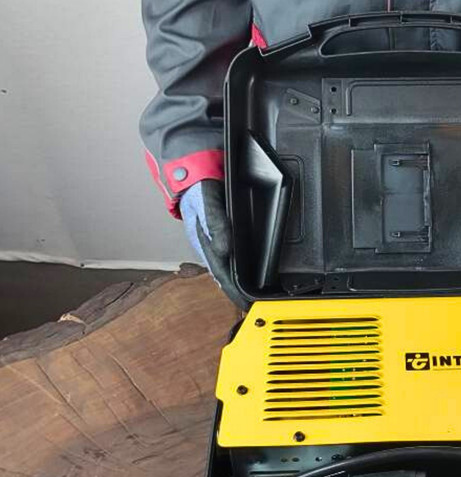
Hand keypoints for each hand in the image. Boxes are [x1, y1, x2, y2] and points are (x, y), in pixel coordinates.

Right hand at [179, 180, 249, 309]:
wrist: (192, 169)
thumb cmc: (198, 186)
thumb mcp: (208, 202)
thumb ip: (217, 224)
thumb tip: (225, 249)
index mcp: (205, 243)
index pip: (221, 275)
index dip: (234, 292)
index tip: (246, 306)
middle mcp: (209, 245)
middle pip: (224, 275)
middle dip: (237, 292)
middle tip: (253, 306)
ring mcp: (214, 240)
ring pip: (226, 266)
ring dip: (236, 280)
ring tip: (249, 295)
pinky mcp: (219, 233)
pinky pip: (228, 254)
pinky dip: (237, 265)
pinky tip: (244, 269)